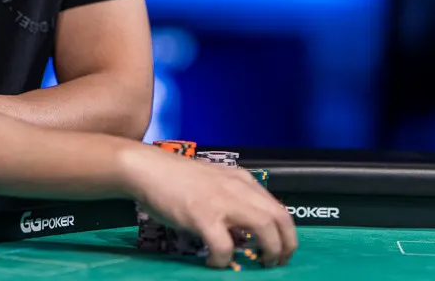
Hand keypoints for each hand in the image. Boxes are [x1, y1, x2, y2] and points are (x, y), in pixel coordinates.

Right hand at [126, 147, 296, 268]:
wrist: (149, 169)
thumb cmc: (177, 178)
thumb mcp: (215, 184)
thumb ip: (233, 203)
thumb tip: (244, 236)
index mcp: (243, 181)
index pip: (278, 208)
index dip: (286, 234)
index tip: (281, 250)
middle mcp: (239, 188)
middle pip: (279, 218)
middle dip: (285, 245)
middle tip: (276, 262)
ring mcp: (222, 201)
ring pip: (264, 228)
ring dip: (267, 251)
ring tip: (258, 265)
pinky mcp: (203, 216)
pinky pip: (225, 246)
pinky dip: (224, 260)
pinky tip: (214, 262)